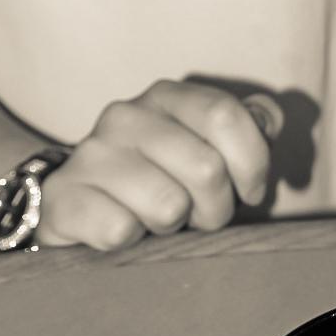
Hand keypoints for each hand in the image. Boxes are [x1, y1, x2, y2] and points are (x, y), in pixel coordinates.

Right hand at [38, 80, 277, 250]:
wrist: (70, 200)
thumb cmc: (155, 175)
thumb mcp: (201, 143)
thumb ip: (244, 126)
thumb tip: (270, 118)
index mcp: (166, 95)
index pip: (226, 115)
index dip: (252, 162)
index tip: (251, 192)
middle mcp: (125, 115)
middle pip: (207, 168)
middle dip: (217, 208)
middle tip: (201, 215)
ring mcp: (91, 155)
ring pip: (168, 206)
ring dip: (173, 226)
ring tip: (157, 218)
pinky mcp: (64, 198)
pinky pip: (122, 230)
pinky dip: (132, 240)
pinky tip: (123, 226)